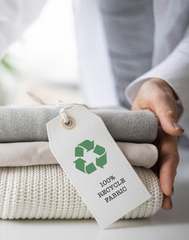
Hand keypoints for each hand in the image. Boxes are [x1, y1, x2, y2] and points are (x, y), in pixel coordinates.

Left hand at [132, 78, 183, 209]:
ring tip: (150, 202)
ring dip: (152, 184)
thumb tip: (177, 130)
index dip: (168, 173)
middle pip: (163, 168)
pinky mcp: (140, 146)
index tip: (167, 188)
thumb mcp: (160, 99)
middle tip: (164, 204)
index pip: (169, 157)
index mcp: (166, 135)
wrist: (149, 95)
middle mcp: (160, 144)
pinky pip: (140, 161)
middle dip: (164, 186)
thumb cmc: (156, 95)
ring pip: (152, 168)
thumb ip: (166, 112)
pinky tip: (133, 185)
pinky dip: (138, 173)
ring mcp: (150, 146)